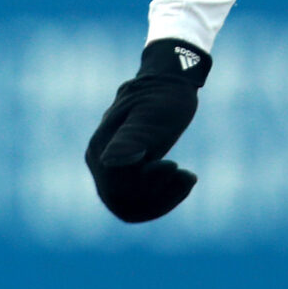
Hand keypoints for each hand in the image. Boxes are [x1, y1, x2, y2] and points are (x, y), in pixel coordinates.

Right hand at [85, 39, 209, 222]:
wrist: (169, 83)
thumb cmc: (164, 96)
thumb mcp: (154, 115)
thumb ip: (131, 138)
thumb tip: (111, 163)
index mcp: (101, 148)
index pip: (116, 187)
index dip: (147, 184)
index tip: (174, 165)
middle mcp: (99, 161)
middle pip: (121, 201)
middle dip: (158, 195)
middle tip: (186, 174)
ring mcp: (108, 168)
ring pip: (129, 205)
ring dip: (163, 199)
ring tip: (189, 177)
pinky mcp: (124, 172)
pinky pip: (138, 199)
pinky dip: (163, 196)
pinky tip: (185, 179)